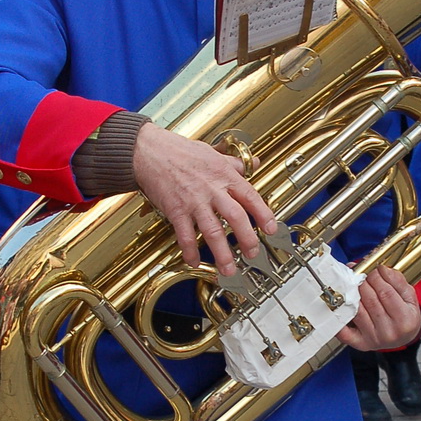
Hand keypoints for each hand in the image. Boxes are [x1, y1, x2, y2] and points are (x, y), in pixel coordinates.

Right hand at [131, 121, 278, 275]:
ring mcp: (194, 201)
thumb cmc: (179, 151)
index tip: (271, 229)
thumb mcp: (212, 153)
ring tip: (229, 269)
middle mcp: (212, 189)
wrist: (149, 151)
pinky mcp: (176, 210)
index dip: (263, 214)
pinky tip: (194, 261)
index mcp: (224, 175)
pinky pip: (185, 235)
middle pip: (236, 217)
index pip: (250, 196)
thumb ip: (234, 162)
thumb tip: (253, 164)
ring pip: (213, 231)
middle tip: (253, 253)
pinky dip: (190, 250)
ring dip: (222, 253)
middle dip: (247, 238)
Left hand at [338, 267, 420, 352]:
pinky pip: (345, 333)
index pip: (386, 293)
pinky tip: (340, 308)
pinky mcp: (361, 344)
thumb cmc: (406, 316)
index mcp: (406, 321)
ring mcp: (374, 339)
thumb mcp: (410, 298)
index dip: (377, 277)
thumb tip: (381, 269)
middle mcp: (389, 332)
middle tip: (364, 275)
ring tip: (354, 285)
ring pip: (357, 311)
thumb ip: (398, 281)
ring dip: (352, 294)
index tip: (374, 269)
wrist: (403, 337)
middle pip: (370, 300)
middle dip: (364, 283)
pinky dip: (339, 320)